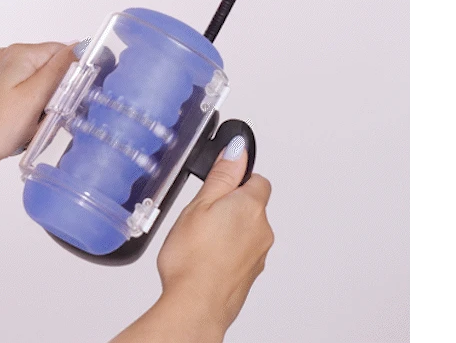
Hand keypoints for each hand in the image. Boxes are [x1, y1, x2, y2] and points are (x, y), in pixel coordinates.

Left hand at [0, 41, 82, 183]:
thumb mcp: (33, 98)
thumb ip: (59, 70)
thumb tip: (80, 46)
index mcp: (21, 54)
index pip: (65, 53)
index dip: (74, 77)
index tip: (69, 101)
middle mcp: (9, 58)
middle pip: (52, 71)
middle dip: (56, 96)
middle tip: (45, 118)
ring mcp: (0, 74)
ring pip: (40, 87)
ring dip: (42, 108)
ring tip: (29, 127)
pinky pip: (25, 98)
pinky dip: (28, 114)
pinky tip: (19, 129)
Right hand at [111, 136, 273, 342]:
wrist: (195, 306)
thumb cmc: (193, 259)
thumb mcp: (199, 205)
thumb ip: (222, 175)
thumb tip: (238, 150)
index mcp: (251, 206)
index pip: (257, 179)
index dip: (236, 178)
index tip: (217, 185)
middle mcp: (262, 230)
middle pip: (251, 205)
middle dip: (230, 206)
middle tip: (201, 215)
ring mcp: (258, 255)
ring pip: (245, 231)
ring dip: (227, 230)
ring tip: (198, 240)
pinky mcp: (249, 275)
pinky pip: (240, 253)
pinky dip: (226, 252)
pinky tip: (203, 258)